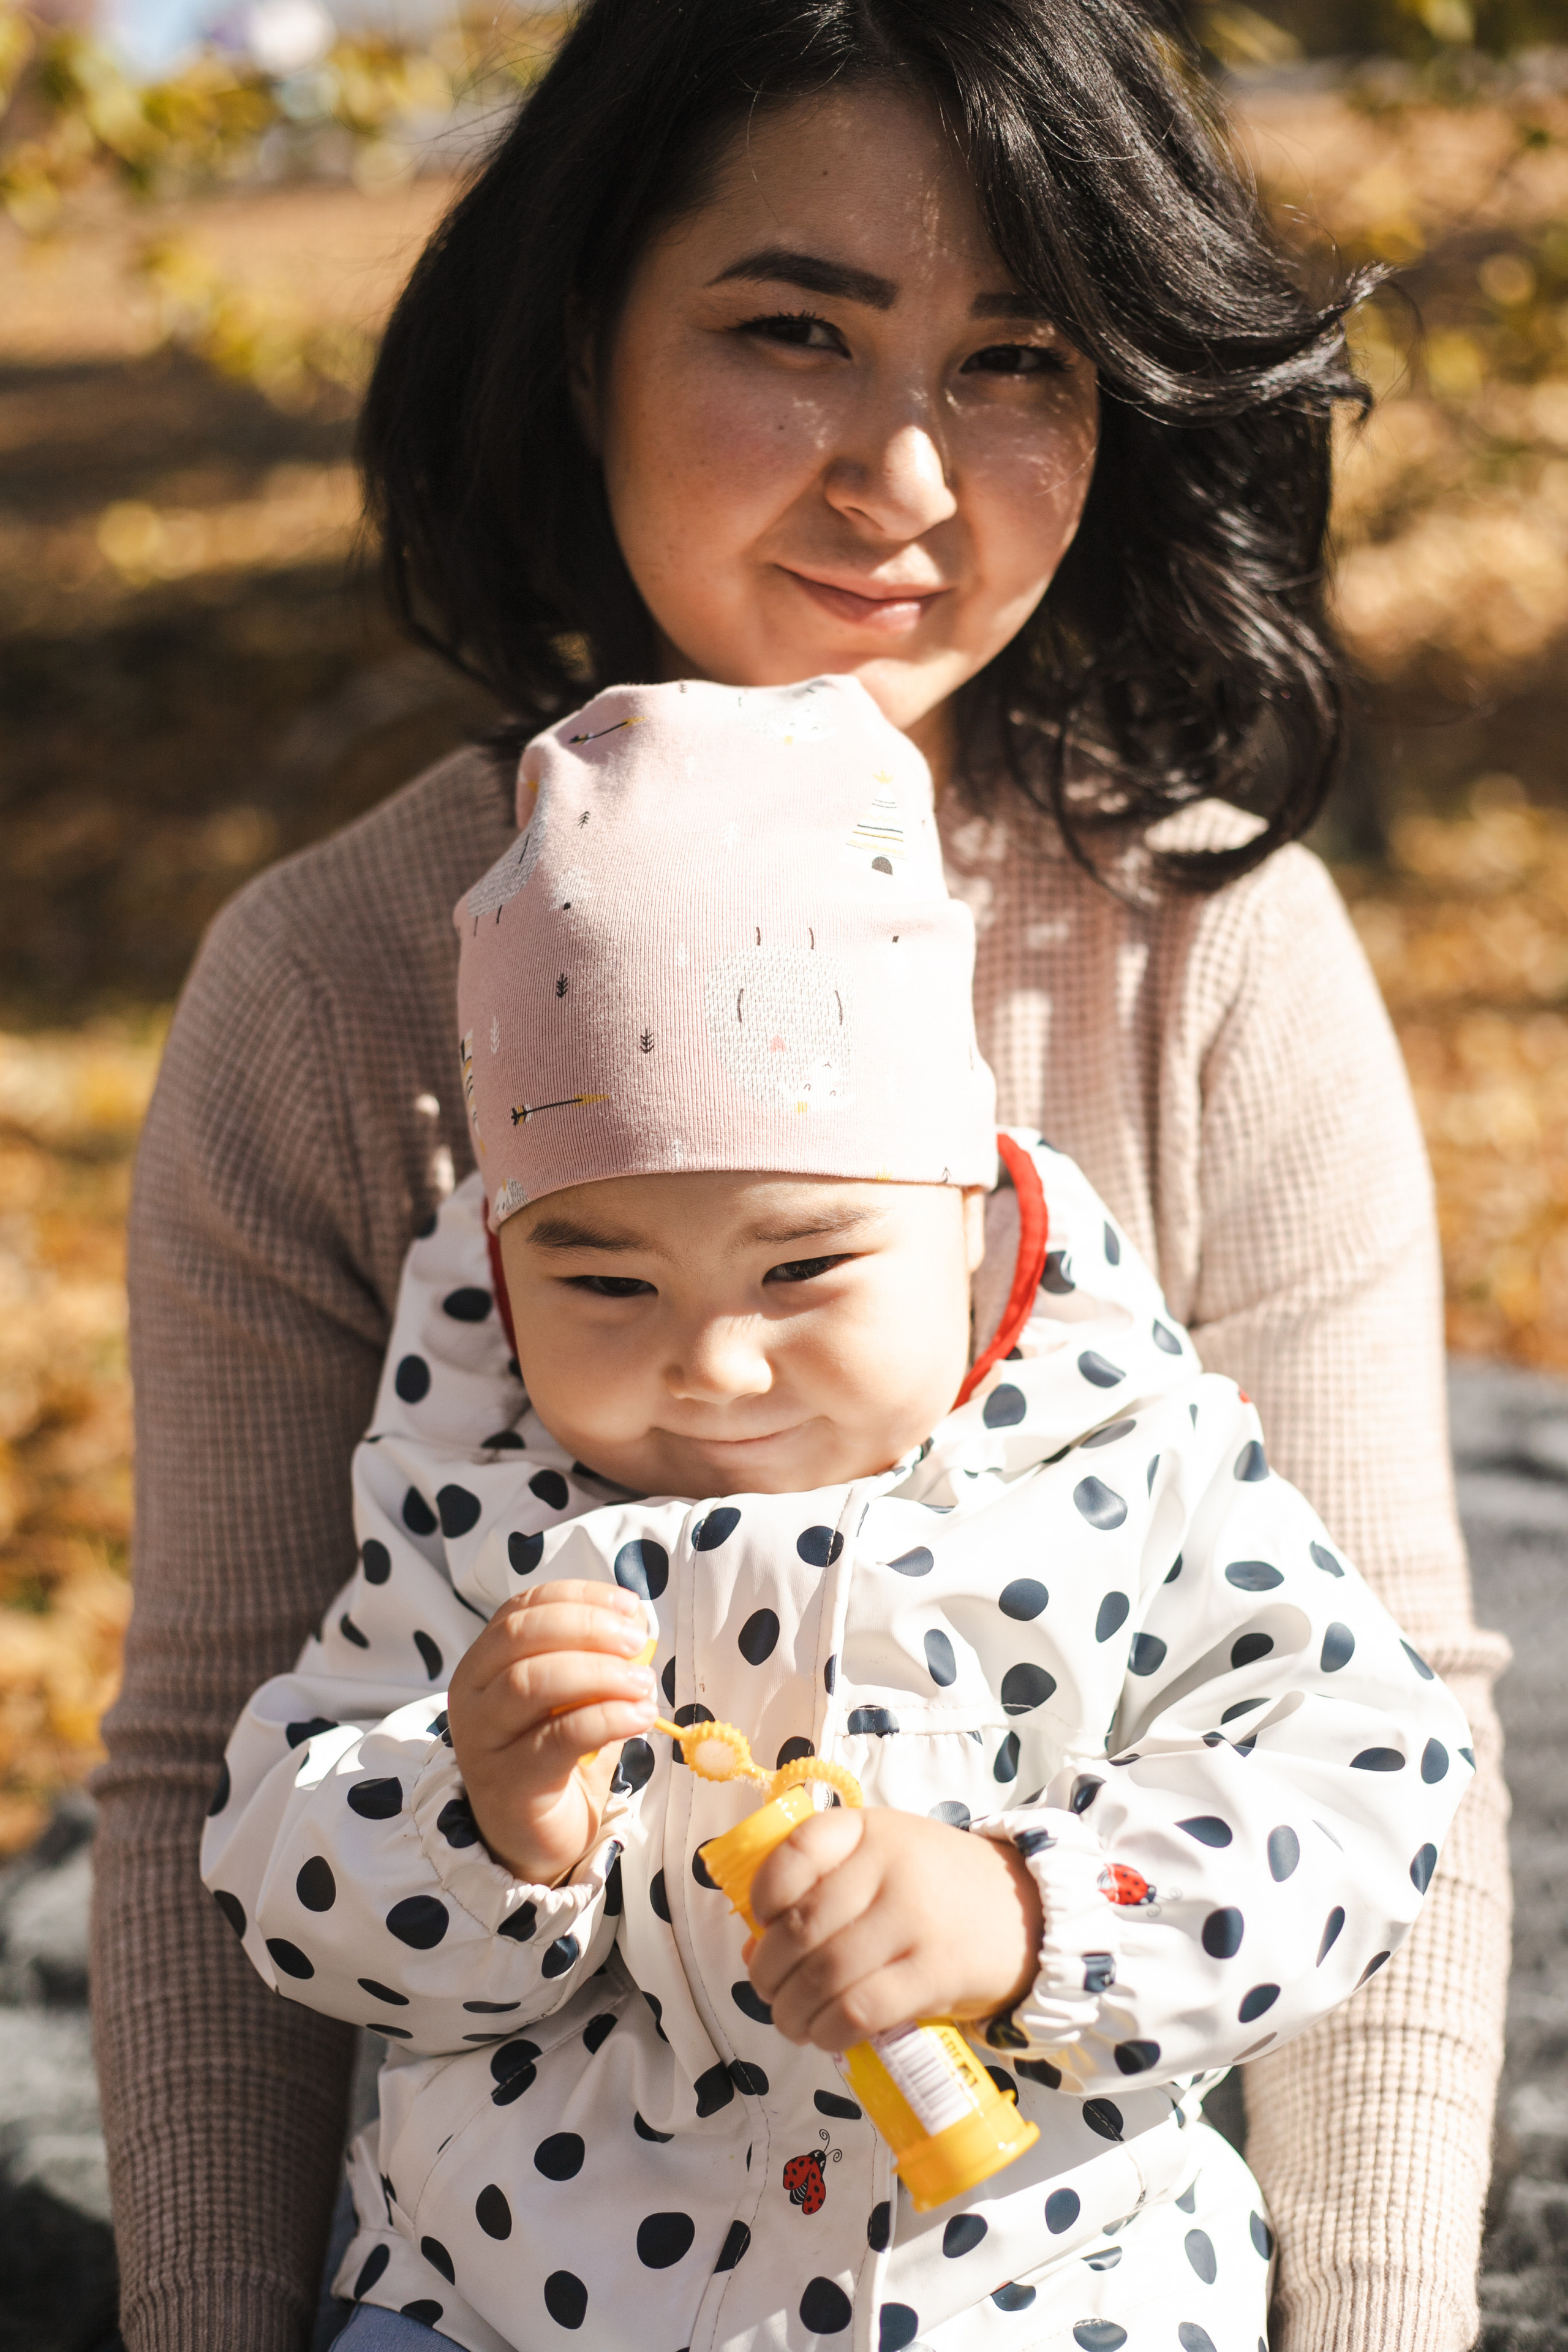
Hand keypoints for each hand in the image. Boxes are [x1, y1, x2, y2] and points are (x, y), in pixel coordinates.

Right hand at [447, 1580, 656, 1885]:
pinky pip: (558, 1737)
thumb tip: (636, 1624)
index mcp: (484, 1662)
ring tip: (643, 1685)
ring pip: (532, 1682)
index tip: (629, 1605)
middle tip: (637, 1643)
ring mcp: (484, 1739)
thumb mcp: (572, 1699)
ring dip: (599, 1673)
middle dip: (587, 1627)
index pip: (522, 1608)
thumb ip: (594, 1660)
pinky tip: (640, 1717)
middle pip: (520, 1636)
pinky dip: (607, 1718)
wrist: (531, 1838)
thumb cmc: (554, 1757)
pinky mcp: (508, 1782)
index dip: (578, 1597)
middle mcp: (472, 1694)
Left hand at [744, 1808, 1042, 2050]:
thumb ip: (823, 1887)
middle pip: (800, 1929)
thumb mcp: (883, 1859)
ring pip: (823, 1976)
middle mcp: (888, 1868)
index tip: (762, 1923)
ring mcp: (913, 1920)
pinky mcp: (934, 1973)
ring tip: (790, 2022)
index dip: (764, 1894)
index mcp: (868, 1830)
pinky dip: (829, 2032)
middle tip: (768, 1991)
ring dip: (791, 2012)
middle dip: (767, 1973)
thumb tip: (754, 1948)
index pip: (795, 1852)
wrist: (1029, 1910)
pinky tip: (825, 2035)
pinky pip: (860, 2010)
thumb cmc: (937, 1885)